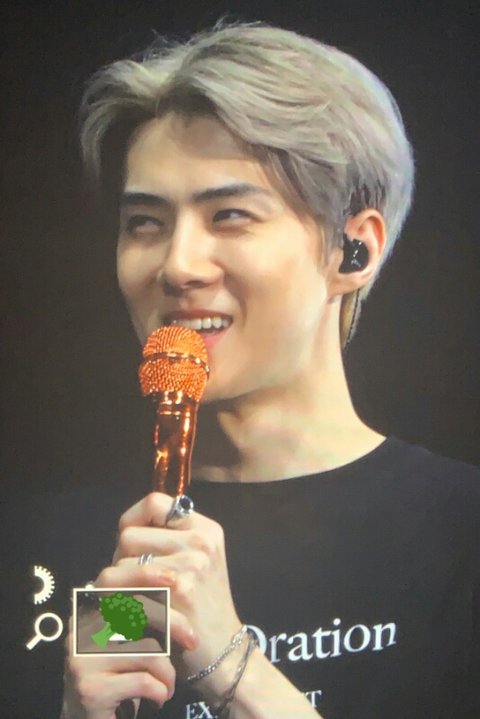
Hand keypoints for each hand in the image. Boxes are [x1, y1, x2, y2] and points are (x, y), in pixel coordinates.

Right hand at [63, 563, 197, 717]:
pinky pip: (145, 681)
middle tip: (193, 641)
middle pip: (136, 611)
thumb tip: (178, 579)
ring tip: (168, 683)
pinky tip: (159, 697)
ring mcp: (81, 660)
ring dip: (168, 671)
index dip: (145, 573)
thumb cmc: (117, 671)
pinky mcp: (91, 690)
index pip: (112, 578)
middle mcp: (78, 630)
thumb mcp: (123, 635)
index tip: (177, 580)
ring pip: (148, 651)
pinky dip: (161, 690)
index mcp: (86, 611)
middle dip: (174, 624)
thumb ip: (137, 607)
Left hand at [111, 492, 242, 696]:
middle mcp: (200, 543)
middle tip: (128, 582)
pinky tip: (125, 619)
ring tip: (125, 601)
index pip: (155, 503)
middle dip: (119, 560)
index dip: (132, 519)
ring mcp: (190, 568)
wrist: (224, 653)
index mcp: (205, 529)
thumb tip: (124, 532)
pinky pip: (124, 594)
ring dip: (113, 587)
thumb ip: (169, 541)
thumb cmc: (202, 607)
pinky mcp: (177, 596)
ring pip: (120, 566)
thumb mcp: (198, 562)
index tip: (128, 542)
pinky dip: (116, 608)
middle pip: (129, 536)